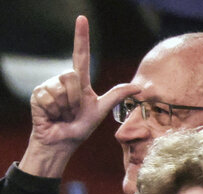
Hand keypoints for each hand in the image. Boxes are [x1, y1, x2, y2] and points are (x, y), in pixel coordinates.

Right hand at [19, 15, 139, 176]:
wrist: (62, 141)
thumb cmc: (80, 126)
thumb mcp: (101, 110)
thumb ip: (117, 96)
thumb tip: (139, 88)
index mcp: (79, 81)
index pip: (80, 54)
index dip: (81, 37)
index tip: (82, 19)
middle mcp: (63, 80)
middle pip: (72, 76)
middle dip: (76, 98)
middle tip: (74, 111)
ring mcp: (48, 86)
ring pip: (61, 88)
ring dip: (66, 106)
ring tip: (63, 114)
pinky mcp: (38, 94)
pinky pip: (49, 97)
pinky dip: (55, 110)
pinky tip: (53, 115)